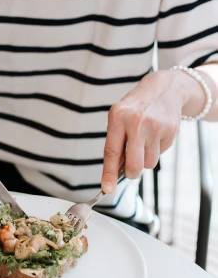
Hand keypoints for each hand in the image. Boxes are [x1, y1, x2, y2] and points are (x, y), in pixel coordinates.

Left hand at [102, 70, 195, 193]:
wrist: (163, 89)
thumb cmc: (135, 108)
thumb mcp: (119, 118)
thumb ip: (116, 142)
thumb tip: (115, 171)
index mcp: (118, 117)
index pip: (111, 151)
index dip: (108, 173)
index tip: (107, 188)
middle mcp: (136, 122)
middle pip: (134, 164)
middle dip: (131, 173)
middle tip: (130, 171)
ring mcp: (155, 126)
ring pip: (149, 163)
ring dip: (145, 160)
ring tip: (144, 142)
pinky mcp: (170, 131)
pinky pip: (160, 154)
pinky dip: (156, 150)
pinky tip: (155, 135)